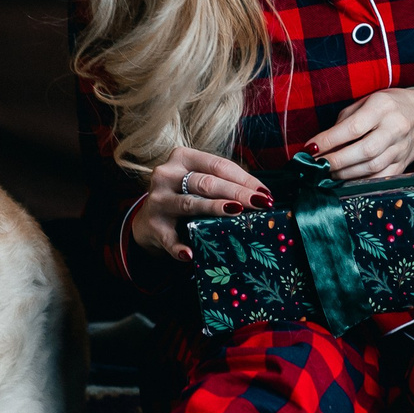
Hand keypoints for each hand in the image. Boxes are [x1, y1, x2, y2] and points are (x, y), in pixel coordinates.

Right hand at [131, 147, 269, 261]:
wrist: (148, 220)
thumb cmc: (184, 196)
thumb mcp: (198, 181)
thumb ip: (222, 182)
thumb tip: (261, 194)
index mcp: (182, 158)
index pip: (218, 165)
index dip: (244, 178)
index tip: (265, 193)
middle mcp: (166, 175)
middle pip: (207, 183)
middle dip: (237, 193)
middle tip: (260, 204)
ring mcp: (158, 201)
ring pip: (191, 203)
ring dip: (215, 208)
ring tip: (236, 212)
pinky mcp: (153, 226)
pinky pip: (169, 238)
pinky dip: (178, 247)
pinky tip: (190, 253)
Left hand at [305, 88, 413, 181]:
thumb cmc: (389, 106)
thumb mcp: (367, 102)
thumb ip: (345, 121)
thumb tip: (321, 144)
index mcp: (383, 106)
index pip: (353, 127)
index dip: (329, 140)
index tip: (310, 149)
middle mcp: (395, 127)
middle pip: (364, 151)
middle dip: (336, 161)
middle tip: (316, 166)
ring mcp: (402, 148)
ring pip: (373, 167)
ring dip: (346, 174)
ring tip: (328, 173)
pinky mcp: (405, 164)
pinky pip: (382, 178)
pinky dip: (362, 182)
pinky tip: (347, 181)